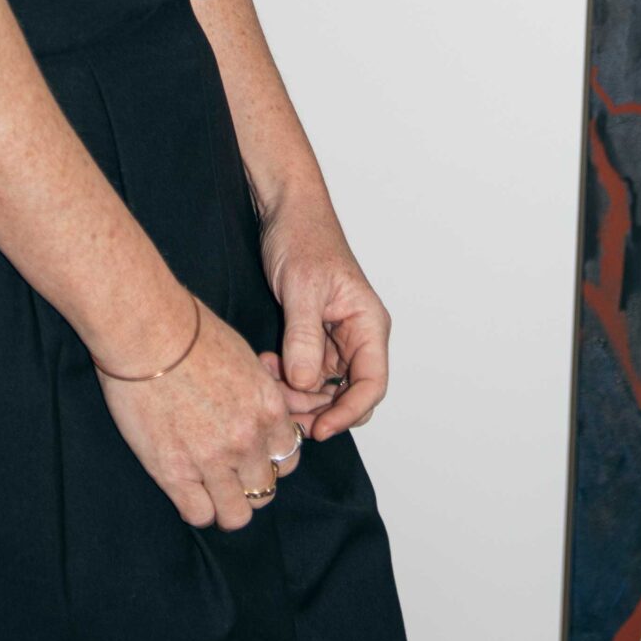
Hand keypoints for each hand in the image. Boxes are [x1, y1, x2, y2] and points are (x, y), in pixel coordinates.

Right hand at [92, 295, 306, 530]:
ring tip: (206, 488)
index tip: (250, 453)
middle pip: (265, 490)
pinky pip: (199, 515)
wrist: (147, 330)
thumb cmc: (190, 330)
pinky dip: (196, 507)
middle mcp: (247, 440)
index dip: (268, 459)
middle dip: (247, 483)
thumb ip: (257, 395)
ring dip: (224, 503)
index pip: (287, 458)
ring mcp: (212, 460)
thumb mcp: (243, 358)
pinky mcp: (174, 471)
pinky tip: (184, 487)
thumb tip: (255, 413)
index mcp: (268, 408)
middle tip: (225, 470)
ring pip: (236, 514)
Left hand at [253, 182, 391, 442]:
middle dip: (317, 408)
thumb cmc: (302, 237)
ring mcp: (336, 338)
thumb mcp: (302, 288)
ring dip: (298, 393)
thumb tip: (306, 384)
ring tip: (269, 377)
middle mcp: (358, 336)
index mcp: (368, 324)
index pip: (372, 384)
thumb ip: (305, 338)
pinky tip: (268, 364)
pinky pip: (307, 371)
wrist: (285, 211)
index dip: (349, 413)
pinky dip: (288, 377)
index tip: (320, 429)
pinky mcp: (314, 336)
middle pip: (348, 394)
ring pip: (325, 388)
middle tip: (282, 407)